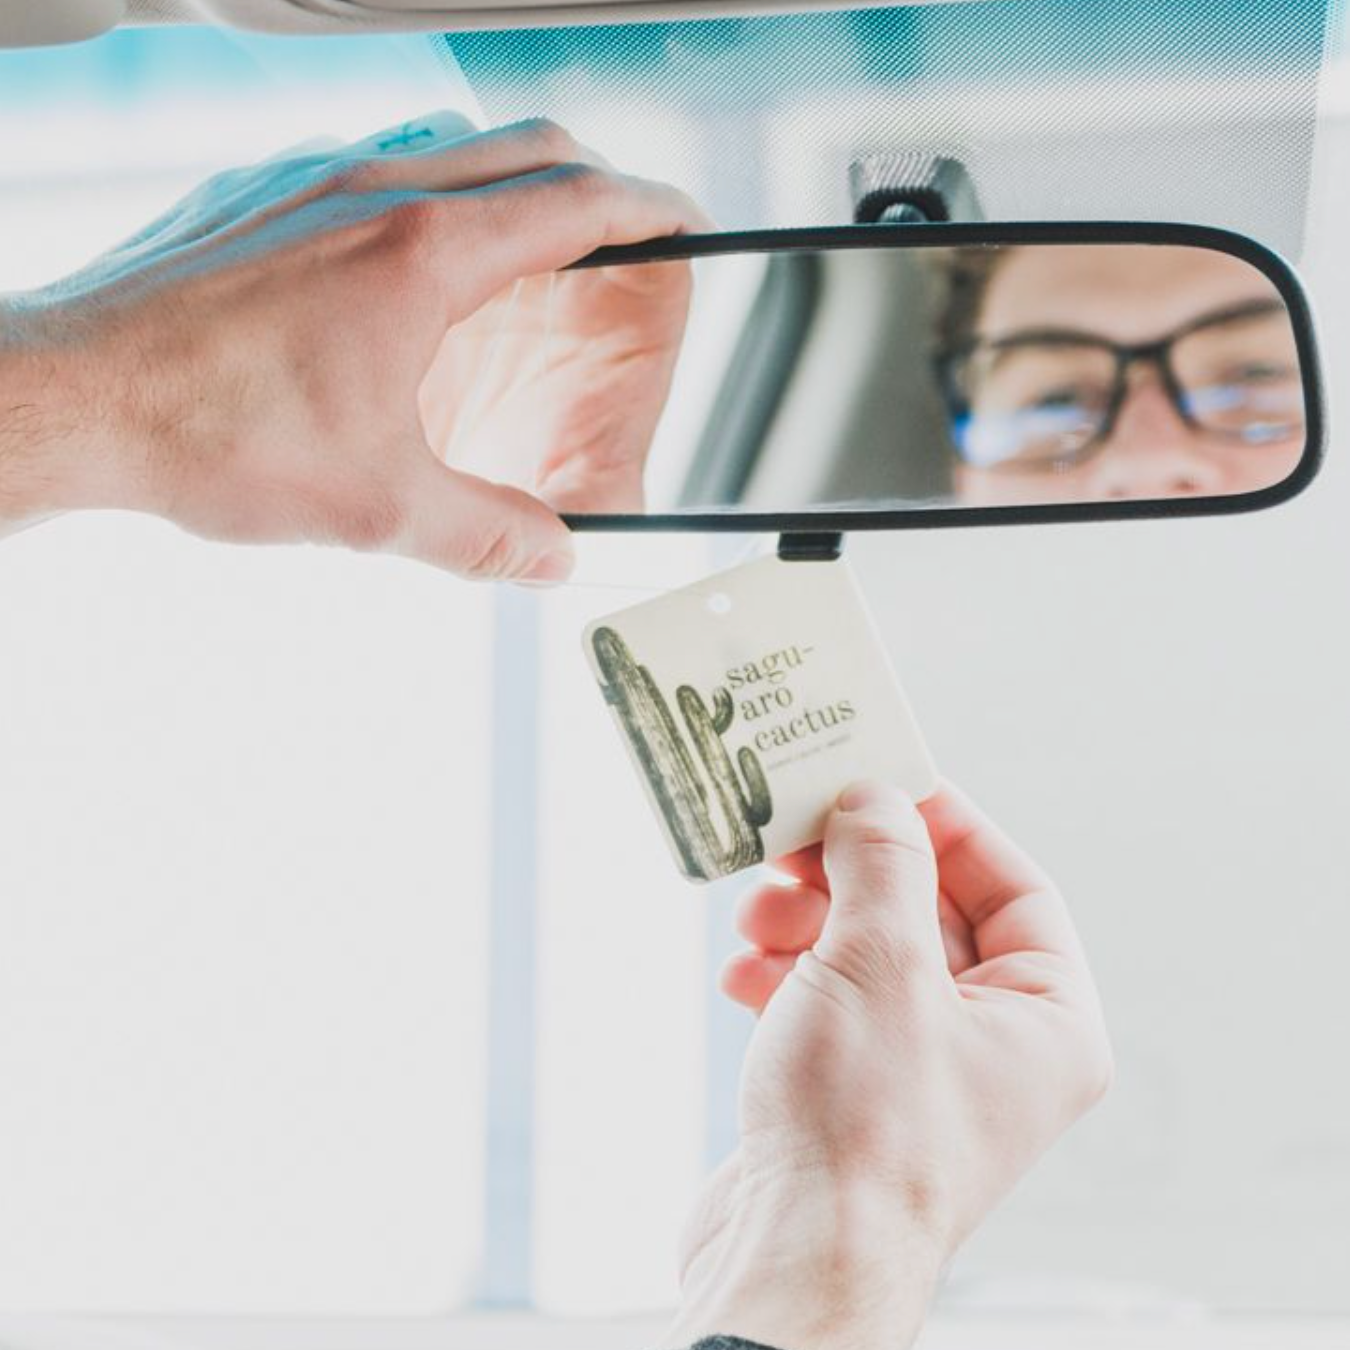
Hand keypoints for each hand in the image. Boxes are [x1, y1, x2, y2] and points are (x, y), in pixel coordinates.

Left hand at [0, 113, 706, 577]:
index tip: (683, 221)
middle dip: (589, 185)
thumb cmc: (209, 432)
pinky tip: (401, 276)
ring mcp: (310, 184)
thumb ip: (487, 533)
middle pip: (522, 150)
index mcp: (422, 253)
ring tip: (515, 258)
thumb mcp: (377, 507)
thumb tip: (551, 558)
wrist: (72, 396)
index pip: (572, 202)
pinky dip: (423, 202)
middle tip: (612, 238)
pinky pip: (374, 170)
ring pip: (447, 150)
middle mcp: (372, 194)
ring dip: (502, 187)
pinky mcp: (260, 199)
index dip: (646, 209)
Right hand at [667, 780, 1111, 1349]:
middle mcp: (997, 1047)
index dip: (947, 827)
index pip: (1015, 886)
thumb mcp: (881, 962)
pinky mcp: (859, 1092)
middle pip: (930, 915)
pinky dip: (785, 976)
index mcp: (1048, 1021)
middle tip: (794, 839)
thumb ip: (883, 864)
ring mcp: (925, 1072)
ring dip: (806, 922)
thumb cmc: (865, 1127)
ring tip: (754, 918)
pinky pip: (831, 1003)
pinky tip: (742, 976)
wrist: (795, 1256)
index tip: (881, 784)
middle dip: (853, 875)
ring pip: (870, 955)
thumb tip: (874, 799)